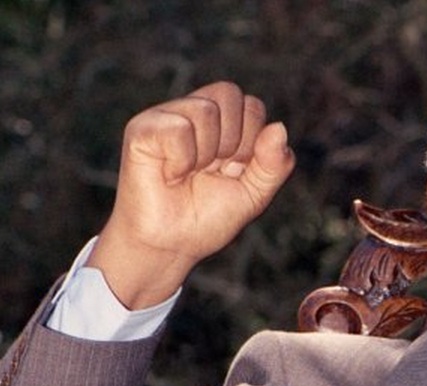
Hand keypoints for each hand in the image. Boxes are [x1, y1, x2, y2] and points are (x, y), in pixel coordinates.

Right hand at [86, 82, 295, 308]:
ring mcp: (166, 117)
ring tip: (189, 174)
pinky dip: (182, 160)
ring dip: (206, 154)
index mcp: (224, 122)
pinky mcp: (142, 129)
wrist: (171, 246)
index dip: (252, 142)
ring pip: (205, 110)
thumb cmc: (208, 217)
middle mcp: (194, 112)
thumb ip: (275, 164)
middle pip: (229, 94)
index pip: (252, 105)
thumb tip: (280, 127)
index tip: (233, 171)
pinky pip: (178, 128)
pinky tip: (170, 174)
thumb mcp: (255, 194)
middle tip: (211, 171)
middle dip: (232, 143)